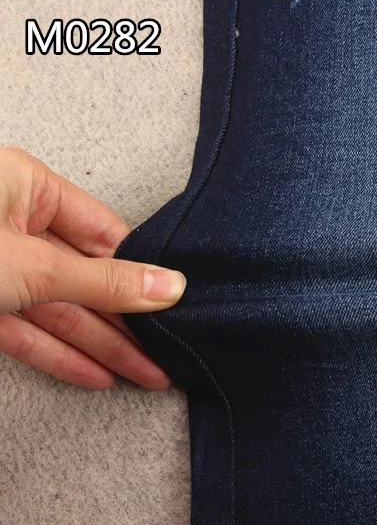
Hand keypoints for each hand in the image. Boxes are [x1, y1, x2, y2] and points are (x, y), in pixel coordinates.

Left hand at [0, 146, 184, 389]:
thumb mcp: (31, 265)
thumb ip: (103, 281)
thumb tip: (170, 286)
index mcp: (27, 188)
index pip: (105, 234)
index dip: (141, 272)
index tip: (174, 304)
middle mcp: (11, 223)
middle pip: (84, 278)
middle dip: (124, 322)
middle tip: (164, 351)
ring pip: (57, 310)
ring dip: (98, 347)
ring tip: (144, 373)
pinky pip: (24, 330)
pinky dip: (57, 354)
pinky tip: (94, 375)